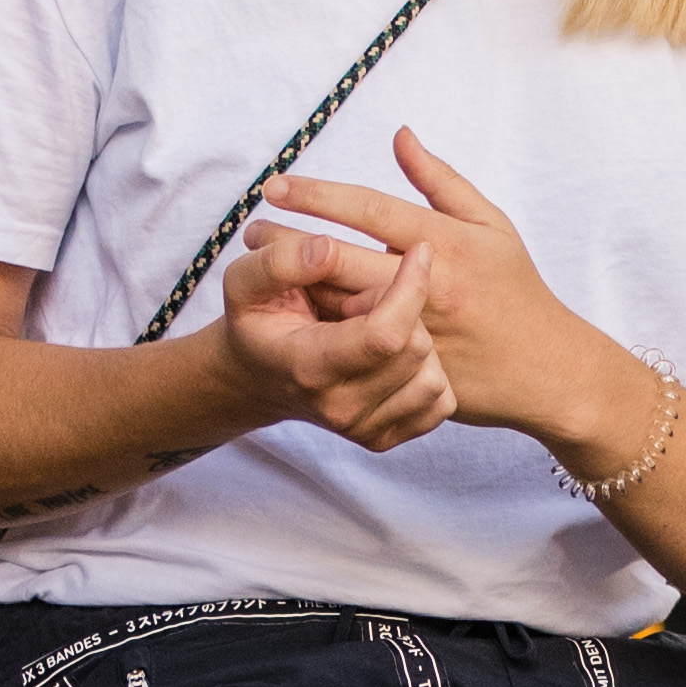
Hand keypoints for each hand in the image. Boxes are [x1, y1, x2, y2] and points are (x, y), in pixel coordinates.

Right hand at [214, 212, 450, 450]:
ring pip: (433, 376)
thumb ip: (279, 261)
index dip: (410, 288)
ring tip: (374, 330)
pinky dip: (427, 372)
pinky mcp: (387, 438)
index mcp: (309, 368)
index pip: (385, 335)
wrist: (258, 378)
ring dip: (416, 341)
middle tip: (363, 301)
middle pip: (415, 348)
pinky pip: (441, 402)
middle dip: (403, 309)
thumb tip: (328, 249)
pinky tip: (394, 356)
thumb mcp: (244, 282)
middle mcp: (340, 408)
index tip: (418, 252)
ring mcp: (365, 430)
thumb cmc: (257, 323)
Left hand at [259, 132, 658, 475]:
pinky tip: (292, 308)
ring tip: (260, 264)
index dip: (317, 194)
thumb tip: (399, 135)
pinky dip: (320, 323)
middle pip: (339, 257)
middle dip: (287, 241)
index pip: (367, 209)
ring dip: (294, 283)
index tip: (276, 185)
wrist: (544, 369)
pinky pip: (352, 344)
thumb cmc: (515, 289)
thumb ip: (440, 181)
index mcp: (444, 242)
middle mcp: (426, 283)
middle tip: (251, 229)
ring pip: (337, 302)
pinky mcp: (406, 366)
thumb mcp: (490, 225)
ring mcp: (414, 329)